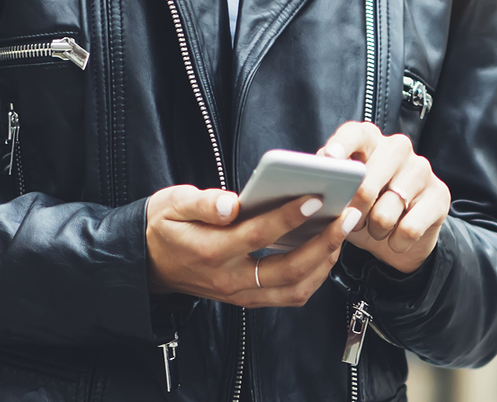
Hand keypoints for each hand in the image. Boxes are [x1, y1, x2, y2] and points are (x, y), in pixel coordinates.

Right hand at [144, 184, 360, 306]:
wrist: (148, 264)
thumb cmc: (164, 227)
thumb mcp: (172, 204)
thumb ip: (203, 203)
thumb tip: (232, 203)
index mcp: (211, 251)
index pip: (258, 234)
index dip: (289, 216)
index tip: (315, 196)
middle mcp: (230, 279)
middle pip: (288, 269)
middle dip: (325, 242)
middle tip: (347, 215)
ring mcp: (241, 294)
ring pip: (295, 288)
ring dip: (325, 262)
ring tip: (342, 232)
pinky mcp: (249, 299)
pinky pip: (290, 295)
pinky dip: (314, 276)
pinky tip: (326, 250)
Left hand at [318, 122, 449, 274]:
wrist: (400, 237)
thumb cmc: (364, 210)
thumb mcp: (342, 196)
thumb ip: (329, 183)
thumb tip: (311, 180)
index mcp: (370, 140)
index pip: (354, 134)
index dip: (341, 147)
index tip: (329, 160)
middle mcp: (398, 148)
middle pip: (366, 184)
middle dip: (354, 213)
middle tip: (355, 222)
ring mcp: (421, 170)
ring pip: (386, 213)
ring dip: (376, 232)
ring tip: (377, 230)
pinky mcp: (439, 195)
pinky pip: (409, 229)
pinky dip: (396, 243)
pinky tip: (395, 239)